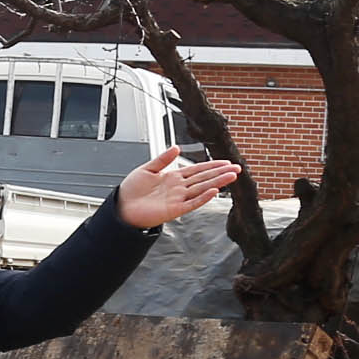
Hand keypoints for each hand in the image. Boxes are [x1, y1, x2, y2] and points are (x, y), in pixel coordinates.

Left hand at [116, 145, 243, 229]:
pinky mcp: (174, 210)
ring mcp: (178, 199)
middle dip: (221, 173)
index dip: (212, 165)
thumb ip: (162, 159)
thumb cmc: (131, 191)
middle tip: (237, 168)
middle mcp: (179, 188)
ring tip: (232, 176)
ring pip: (202, 189)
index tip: (226, 162)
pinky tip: (214, 191)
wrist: (121, 207)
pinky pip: (192, 203)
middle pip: (204, 178)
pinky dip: (203, 197)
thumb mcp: (147, 169)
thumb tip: (176, 147)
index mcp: (173, 178)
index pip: (197, 170)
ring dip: (217, 182)